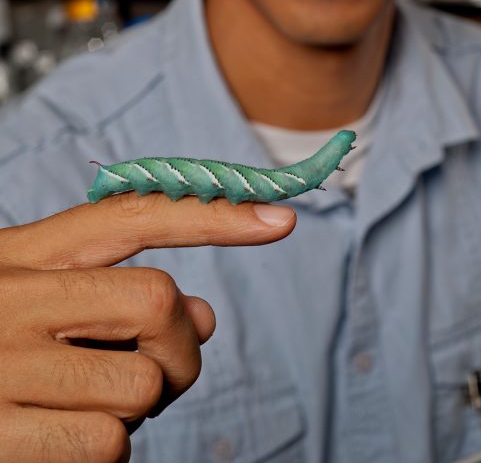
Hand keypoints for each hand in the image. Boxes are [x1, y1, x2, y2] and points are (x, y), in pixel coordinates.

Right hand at [0, 193, 294, 462]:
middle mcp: (13, 299)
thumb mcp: (35, 302)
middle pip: (157, 302)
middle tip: (152, 367)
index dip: (213, 214)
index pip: (133, 217)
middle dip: (177, 346)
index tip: (281, 216)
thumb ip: (112, 295)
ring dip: (136, 409)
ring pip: (142, 388)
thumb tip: (202, 315)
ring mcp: (3, 368)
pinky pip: (109, 447)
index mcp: (25, 254)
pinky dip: (104, 452)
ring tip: (82, 403)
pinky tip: (57, 440)